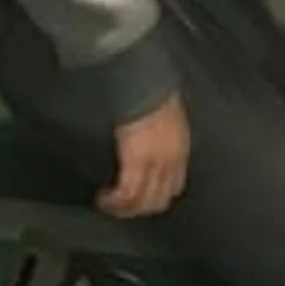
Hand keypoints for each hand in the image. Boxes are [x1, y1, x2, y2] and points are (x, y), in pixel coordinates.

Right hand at [93, 94, 188, 219]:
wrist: (142, 76)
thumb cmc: (150, 86)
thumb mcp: (164, 112)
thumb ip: (160, 131)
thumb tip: (147, 139)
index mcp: (180, 148)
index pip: (174, 185)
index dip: (158, 195)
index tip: (141, 197)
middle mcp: (171, 160)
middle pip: (159, 200)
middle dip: (139, 209)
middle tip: (122, 208)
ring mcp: (155, 163)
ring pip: (142, 202)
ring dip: (125, 209)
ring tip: (109, 206)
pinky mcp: (135, 161)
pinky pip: (126, 193)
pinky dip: (114, 201)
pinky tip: (104, 198)